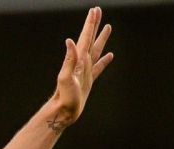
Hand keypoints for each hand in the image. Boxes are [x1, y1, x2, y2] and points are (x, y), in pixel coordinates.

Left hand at [51, 7, 113, 129]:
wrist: (63, 112)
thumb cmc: (65, 97)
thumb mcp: (66, 77)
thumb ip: (69, 59)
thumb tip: (69, 41)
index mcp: (78, 60)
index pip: (85, 37)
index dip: (90, 23)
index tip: (94, 10)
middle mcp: (82, 63)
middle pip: (90, 39)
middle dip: (94, 25)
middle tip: (97, 11)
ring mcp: (85, 71)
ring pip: (96, 50)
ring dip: (101, 38)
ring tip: (108, 27)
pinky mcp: (89, 81)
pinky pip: (99, 67)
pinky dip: (104, 60)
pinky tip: (110, 55)